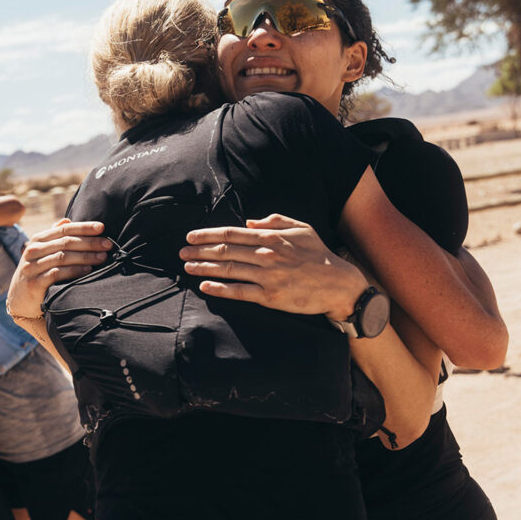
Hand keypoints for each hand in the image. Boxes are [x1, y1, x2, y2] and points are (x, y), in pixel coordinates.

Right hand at [6, 219, 110, 318]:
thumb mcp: (42, 252)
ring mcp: (32, 267)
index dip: (84, 227)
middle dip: (90, 242)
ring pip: (63, 257)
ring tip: (102, 257)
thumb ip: (54, 237)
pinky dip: (74, 271)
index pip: (64, 229)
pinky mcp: (34, 283)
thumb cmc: (37, 272)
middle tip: (108, 245)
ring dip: (86, 256)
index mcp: (38, 240)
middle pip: (66, 242)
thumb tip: (67, 220)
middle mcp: (33, 250)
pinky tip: (88, 271)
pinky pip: (57, 274)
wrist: (20, 300)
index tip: (102, 228)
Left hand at [179, 213, 366, 317]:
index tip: (191, 236)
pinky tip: (205, 286)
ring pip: (228, 270)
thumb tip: (251, 222)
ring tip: (187, 266)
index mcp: (271, 237)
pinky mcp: (270, 297)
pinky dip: (220, 289)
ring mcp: (267, 277)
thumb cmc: (319, 255)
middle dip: (199, 251)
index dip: (208, 235)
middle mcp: (266, 255)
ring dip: (204, 267)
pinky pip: (240, 292)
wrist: (338, 284)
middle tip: (182, 252)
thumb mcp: (301, 229)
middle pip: (225, 251)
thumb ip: (275, 221)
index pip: (232, 234)